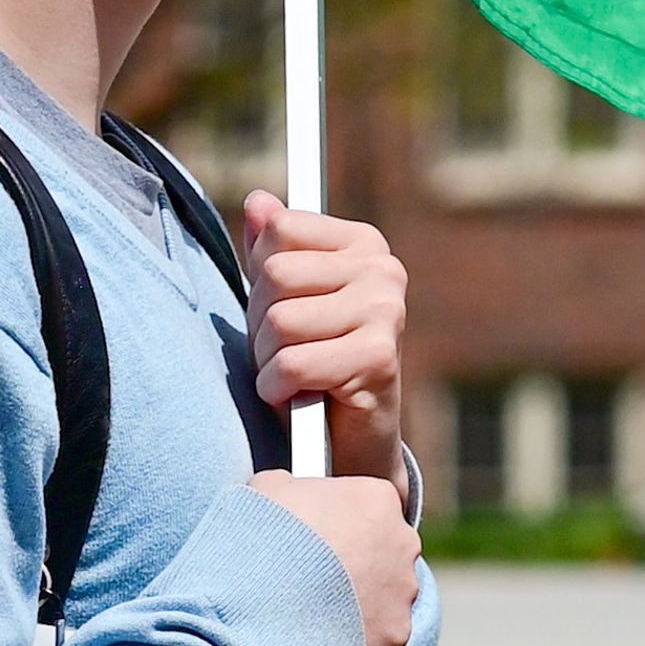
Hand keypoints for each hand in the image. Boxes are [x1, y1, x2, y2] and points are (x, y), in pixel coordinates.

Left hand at [243, 193, 408, 481]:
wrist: (348, 443)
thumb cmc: (311, 367)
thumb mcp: (282, 302)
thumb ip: (269, 251)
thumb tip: (258, 202)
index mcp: (362, 243)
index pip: (279, 231)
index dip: (261, 279)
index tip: (286, 310)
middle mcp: (383, 269)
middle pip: (275, 274)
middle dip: (261, 324)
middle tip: (287, 353)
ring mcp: (386, 310)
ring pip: (280, 321)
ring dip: (268, 361)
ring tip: (293, 377)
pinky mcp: (379, 356)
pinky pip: (292, 364)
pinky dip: (278, 389)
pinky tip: (298, 398)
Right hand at [254, 467, 421, 645]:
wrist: (261, 602)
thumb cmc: (263, 539)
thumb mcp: (267, 490)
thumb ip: (290, 488)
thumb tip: (286, 493)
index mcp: (376, 497)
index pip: (366, 506)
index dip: (337, 521)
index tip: (316, 536)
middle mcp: (402, 540)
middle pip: (383, 548)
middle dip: (356, 559)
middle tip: (316, 574)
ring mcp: (404, 587)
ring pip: (386, 591)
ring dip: (359, 598)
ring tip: (316, 608)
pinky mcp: (397, 629)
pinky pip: (381, 629)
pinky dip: (358, 633)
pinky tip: (325, 632)